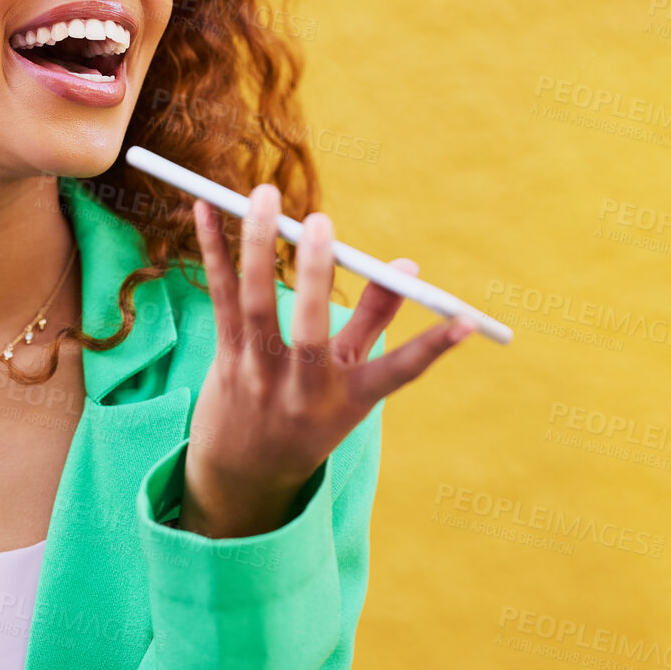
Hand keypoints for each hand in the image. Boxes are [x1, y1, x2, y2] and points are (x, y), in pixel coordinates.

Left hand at [181, 184, 474, 538]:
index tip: (466, 319)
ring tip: (265, 196)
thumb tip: (408, 267)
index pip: (399, 373)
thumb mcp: (349, 382)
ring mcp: (258, 375)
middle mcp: (302, 391)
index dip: (434, 348)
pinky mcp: (225, 359)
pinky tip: (204, 210)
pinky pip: (219, 299)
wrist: (244, 473)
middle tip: (323, 221)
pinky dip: (212, 253)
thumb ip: (377, 322)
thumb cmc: (309, 415)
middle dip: (318, 276)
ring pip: (256, 307)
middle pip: (311, 332)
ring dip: (257, 247)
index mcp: (347, 400)